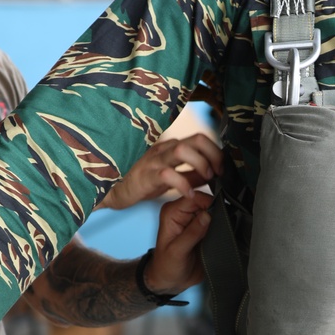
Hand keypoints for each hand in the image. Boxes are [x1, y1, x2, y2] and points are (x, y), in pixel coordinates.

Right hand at [101, 134, 221, 210]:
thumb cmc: (140, 182)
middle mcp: (165, 149)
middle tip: (216, 173)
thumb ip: (190, 175)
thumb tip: (212, 176)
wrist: (113, 190)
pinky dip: (184, 185)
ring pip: (184, 150)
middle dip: (213, 155)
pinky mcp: (147, 174)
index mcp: (172, 148)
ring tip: (205, 179)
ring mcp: (155, 160)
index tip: (221, 169)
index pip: (200, 139)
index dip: (216, 152)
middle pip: (197, 139)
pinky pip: (169, 174)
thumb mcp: (171, 177)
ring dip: (201, 164)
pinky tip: (188, 195)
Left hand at [144, 190, 212, 296]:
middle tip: (221, 226)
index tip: (218, 214)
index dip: (208, 202)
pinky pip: (217, 221)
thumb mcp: (177, 251)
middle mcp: (183, 213)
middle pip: (206, 201)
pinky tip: (223, 234)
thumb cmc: (167, 266)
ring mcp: (195, 220)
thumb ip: (192, 233)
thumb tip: (208, 215)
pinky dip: (222, 226)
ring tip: (220, 232)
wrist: (171, 281)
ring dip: (220, 219)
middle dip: (216, 211)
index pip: (194, 197)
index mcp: (172, 212)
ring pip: (214, 210)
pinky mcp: (204, 228)